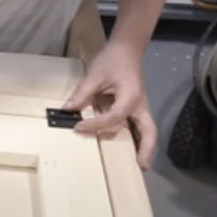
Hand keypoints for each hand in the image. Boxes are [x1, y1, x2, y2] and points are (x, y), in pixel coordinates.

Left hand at [62, 42, 157, 170]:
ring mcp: (140, 107)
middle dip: (146, 149)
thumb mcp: (95, 74)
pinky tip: (130, 149)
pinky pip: (139, 126)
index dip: (96, 125)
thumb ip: (82, 93)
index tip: (78, 127)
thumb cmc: (112, 60)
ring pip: (147, 130)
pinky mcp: (135, 108)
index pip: (114, 117)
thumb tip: (67, 109)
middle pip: (148, 130)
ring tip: (138, 165)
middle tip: (140, 167)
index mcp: (131, 96)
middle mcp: (139, 105)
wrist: (125, 50)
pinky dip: (138, 139)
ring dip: (144, 147)